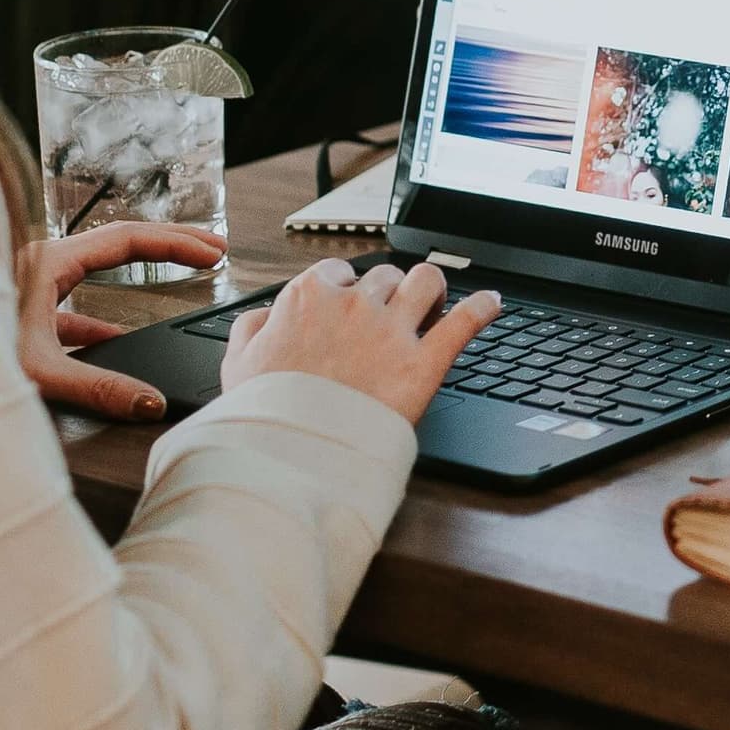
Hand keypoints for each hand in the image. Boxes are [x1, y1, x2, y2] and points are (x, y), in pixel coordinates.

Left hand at [17, 222, 229, 420]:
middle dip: (171, 243)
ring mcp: (32, 284)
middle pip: (119, 243)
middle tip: (213, 248)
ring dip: (142, 271)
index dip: (176, 243)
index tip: (212, 253)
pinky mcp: (25, 309)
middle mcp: (41, 263)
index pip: (127, 239)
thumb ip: (99, 388)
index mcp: (48, 262)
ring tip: (177, 276)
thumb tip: (150, 402)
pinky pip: (75, 300)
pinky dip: (103, 313)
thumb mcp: (40, 372)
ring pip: (98, 267)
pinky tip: (115, 338)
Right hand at [222, 256, 499, 425]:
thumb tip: (266, 316)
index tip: (351, 306)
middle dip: (390, 294)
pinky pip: (465, 321)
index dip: (348, 290)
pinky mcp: (424, 363)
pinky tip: (492, 303)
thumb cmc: (265, 414)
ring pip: (426, 281)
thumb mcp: (237, 365)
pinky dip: (483, 308)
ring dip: (432, 290)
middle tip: (392, 317)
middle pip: (385, 277)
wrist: (291, 455)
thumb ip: (251, 329)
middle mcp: (354, 305)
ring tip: (434, 305)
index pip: (339, 273)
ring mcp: (391, 331)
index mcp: (309, 298)